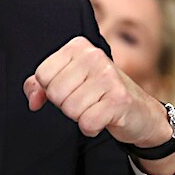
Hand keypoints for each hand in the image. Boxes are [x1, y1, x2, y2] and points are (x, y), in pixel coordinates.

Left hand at [23, 36, 174, 174]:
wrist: (141, 112)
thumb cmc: (98, 93)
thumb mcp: (67, 81)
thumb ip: (39, 86)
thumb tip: (33, 101)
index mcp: (77, 47)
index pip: (42, 75)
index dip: (51, 89)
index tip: (70, 89)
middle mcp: (93, 56)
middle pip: (55, 93)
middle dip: (65, 104)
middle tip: (85, 100)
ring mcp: (108, 76)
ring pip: (70, 109)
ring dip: (79, 116)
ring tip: (95, 107)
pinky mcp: (119, 99)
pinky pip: (87, 122)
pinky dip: (91, 128)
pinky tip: (103, 119)